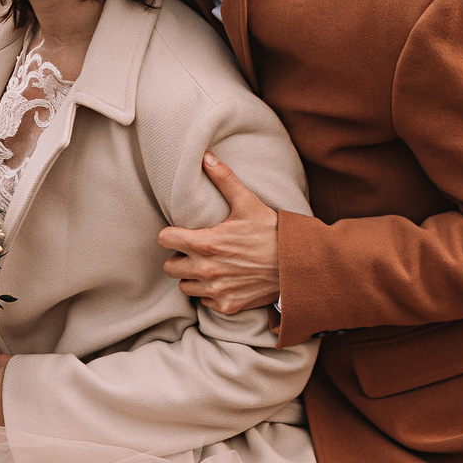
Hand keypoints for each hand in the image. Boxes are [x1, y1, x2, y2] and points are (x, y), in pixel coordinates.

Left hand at [159, 154, 281, 315]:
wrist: (298, 265)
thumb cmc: (272, 232)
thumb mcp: (248, 203)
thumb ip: (224, 179)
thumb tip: (205, 156)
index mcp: (206, 244)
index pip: (164, 240)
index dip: (170, 234)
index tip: (181, 233)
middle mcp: (207, 270)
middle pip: (169, 267)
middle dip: (179, 257)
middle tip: (195, 250)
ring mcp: (216, 291)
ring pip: (185, 286)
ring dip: (192, 276)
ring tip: (209, 265)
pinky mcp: (228, 305)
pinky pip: (204, 301)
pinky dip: (210, 292)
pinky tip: (223, 279)